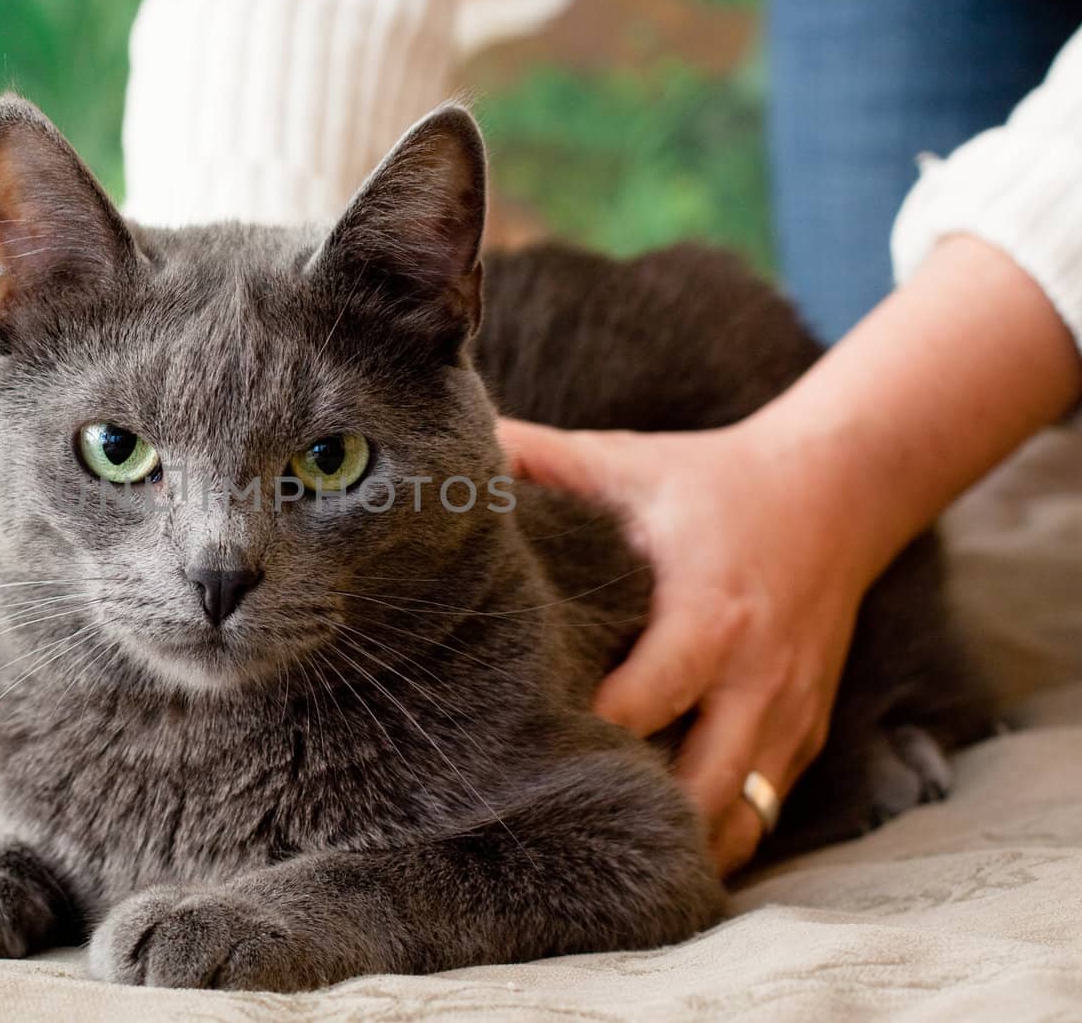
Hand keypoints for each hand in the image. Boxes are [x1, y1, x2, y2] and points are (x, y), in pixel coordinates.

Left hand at [497, 416, 875, 873]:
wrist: (839, 490)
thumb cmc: (711, 479)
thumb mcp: (627, 463)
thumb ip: (542, 460)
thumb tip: (463, 450)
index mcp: (708, 616)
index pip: (643, 704)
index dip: (584, 734)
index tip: (521, 749)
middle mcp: (756, 679)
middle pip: (698, 788)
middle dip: (632, 814)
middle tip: (554, 827)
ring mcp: (789, 715)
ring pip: (738, 819)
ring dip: (677, 840)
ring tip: (601, 852)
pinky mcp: (805, 734)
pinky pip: (762, 812)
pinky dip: (715, 834)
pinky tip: (656, 842)